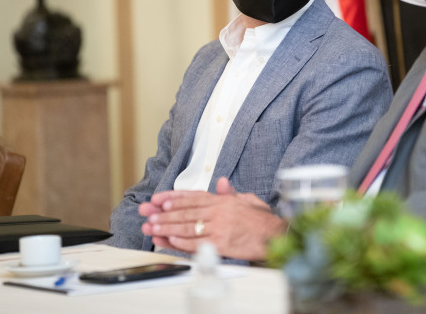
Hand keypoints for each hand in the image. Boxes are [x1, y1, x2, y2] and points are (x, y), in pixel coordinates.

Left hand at [140, 178, 286, 260]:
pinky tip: (170, 240)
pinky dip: (181, 242)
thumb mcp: (246, 199)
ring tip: (153, 227)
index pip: (194, 197)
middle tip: (150, 214)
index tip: (160, 199)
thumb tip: (220, 182)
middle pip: (186, 211)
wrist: (275, 235)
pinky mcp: (221, 244)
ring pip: (187, 226)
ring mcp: (219, 227)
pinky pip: (196, 243)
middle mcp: (219, 211)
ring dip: (168, 227)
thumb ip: (229, 193)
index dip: (174, 197)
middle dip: (165, 213)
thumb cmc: (260, 219)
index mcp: (222, 200)